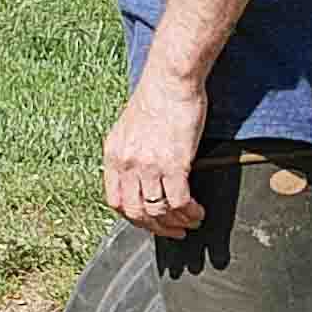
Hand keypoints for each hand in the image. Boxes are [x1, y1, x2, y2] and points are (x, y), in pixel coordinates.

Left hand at [102, 68, 208, 236]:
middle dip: (155, 227)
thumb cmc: (155, 100)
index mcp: (113, 154)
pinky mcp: (174, 164)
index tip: (148, 222)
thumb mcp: (129, 129)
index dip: (132, 218)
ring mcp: (148, 165)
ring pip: (158, 210)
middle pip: (135, 212)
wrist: (170, 81)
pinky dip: (190, 212)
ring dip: (177, 222)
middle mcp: (127, 163)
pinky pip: (180, 202)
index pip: (114, 200)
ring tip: (190, 221)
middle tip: (173, 231)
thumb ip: (130, 153)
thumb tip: (139, 176)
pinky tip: (198, 211)